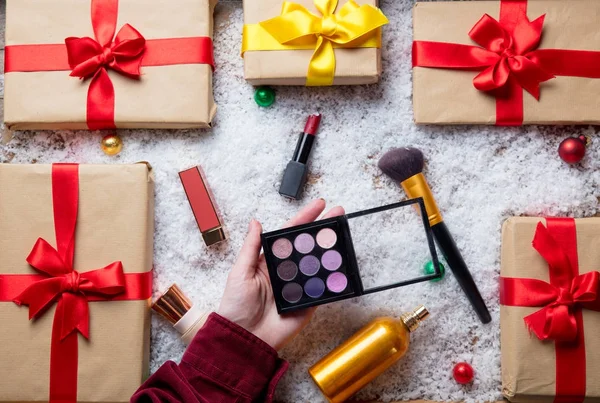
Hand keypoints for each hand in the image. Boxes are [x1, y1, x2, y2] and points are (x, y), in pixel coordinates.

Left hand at [217, 199, 344, 350]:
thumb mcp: (240, 272)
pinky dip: (331, 278)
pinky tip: (340, 264)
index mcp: (270, 260)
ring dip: (330, 250)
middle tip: (339, 214)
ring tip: (342, 235)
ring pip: (317, 264)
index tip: (319, 205)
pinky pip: (322, 288)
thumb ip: (250, 247)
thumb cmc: (236, 306)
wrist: (244, 338)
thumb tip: (256, 222)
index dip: (304, 218)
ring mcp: (299, 286)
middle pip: (308, 245)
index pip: (289, 234)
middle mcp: (287, 270)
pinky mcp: (308, 302)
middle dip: (323, 229)